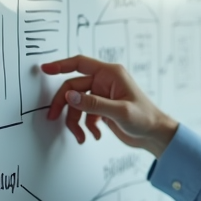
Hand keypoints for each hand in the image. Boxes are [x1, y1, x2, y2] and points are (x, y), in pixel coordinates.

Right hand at [42, 55, 178, 157]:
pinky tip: (94, 135)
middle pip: (73, 88)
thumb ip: (93, 104)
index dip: (60, 65)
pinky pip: (84, 114)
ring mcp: (102, 95)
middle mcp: (104, 82)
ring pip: (76, 104)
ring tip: (82, 136)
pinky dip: (85, 126)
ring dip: (76, 122)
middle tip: (53, 117)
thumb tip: (70, 96)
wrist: (155, 135)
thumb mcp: (120, 111)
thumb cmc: (145, 118)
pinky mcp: (101, 109)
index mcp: (110, 74)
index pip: (80, 64)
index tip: (45, 69)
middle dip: (63, 104)